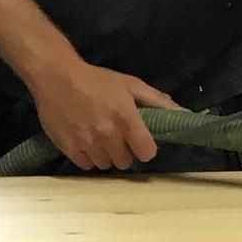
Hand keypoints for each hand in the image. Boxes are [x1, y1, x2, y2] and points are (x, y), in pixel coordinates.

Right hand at [27, 60, 181, 170]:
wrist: (56, 76)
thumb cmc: (97, 80)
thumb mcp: (130, 84)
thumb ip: (158, 101)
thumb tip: (186, 114)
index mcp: (126, 118)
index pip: (147, 153)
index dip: (145, 147)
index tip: (139, 140)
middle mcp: (107, 134)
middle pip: (126, 162)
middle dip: (124, 151)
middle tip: (117, 136)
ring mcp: (87, 143)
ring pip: (106, 165)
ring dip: (106, 155)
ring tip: (100, 138)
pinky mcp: (68, 148)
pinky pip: (87, 166)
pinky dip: (89, 157)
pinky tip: (86, 141)